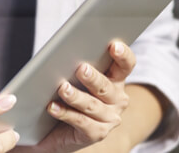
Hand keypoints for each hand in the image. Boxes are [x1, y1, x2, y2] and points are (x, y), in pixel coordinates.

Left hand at [17, 41, 135, 152]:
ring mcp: (109, 118)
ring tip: (63, 88)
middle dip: (93, 77)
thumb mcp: (79, 79)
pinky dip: (65, 114)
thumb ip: (80, 66)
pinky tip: (53, 107)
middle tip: (81, 68)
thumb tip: (67, 51)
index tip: (113, 45)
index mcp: (117, 80)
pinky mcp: (97, 133)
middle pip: (106, 86)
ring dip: (76, 96)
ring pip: (92, 105)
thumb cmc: (73, 97)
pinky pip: (81, 122)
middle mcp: (118, 100)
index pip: (126, 65)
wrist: (66, 131)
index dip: (122, 55)